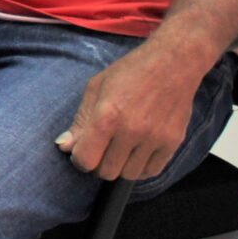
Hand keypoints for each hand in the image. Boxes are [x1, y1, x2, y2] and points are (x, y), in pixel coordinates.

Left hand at [59, 43, 206, 180]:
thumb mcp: (96, 88)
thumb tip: (64, 146)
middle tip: (102, 149)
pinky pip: (151, 171)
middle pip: (107, 172)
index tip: (82, 151)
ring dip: (121, 166)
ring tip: (121, 148)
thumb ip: (80, 121)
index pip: (86, 160)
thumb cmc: (130, 72)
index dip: (80, 159)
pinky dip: (141, 167)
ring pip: (129, 175)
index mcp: (107, 116)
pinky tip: (137, 152)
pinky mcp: (173, 142)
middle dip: (99, 164)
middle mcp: (131, 131)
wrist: (173, 64)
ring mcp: (154, 138)